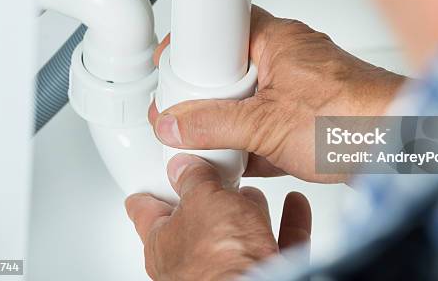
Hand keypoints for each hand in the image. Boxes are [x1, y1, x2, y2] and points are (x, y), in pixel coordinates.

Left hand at [125, 153, 311, 280]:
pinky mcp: (264, 272)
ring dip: (248, 211)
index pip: (145, 214)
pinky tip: (294, 204)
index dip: (144, 197)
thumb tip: (186, 166)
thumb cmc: (218, 256)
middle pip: (198, 224)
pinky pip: (277, 242)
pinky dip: (287, 221)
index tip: (143, 187)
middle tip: (213, 177)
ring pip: (238, 235)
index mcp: (163, 243)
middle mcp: (193, 261)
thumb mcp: (201, 198)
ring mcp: (229, 269)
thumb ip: (194, 178)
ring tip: (254, 192)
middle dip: (208, 200)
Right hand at [149, 6, 405, 182]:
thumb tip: (178, 123)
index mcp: (278, 40)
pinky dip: (256, 140)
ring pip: (254, 99)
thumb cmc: (354, 119)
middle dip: (211, 92)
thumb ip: (214, 124)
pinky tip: (243, 158)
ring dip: (234, 120)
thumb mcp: (265, 125)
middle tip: (190, 110)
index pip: (223, 24)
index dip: (194, 43)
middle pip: (235, 67)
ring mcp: (304, 89)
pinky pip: (273, 123)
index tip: (172, 62)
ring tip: (215, 139)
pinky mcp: (314, 118)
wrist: (405, 149)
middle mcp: (292, 58)